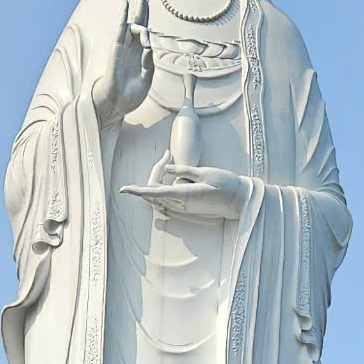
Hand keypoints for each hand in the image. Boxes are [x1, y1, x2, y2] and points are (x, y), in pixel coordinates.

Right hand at [92, 0, 152, 124]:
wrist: (116, 103)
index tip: (147, 0)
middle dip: (142, 5)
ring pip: (134, 25)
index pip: (145, 30)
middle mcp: (132, 46)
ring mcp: (124, 46)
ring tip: (145, 42)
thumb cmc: (131, 93)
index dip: (146, 15)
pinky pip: (120, 29)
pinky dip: (124, 16)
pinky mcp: (117, 48)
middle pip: (139, 20)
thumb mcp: (147, 77)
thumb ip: (150, 62)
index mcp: (140, 52)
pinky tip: (126, 4)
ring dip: (143, 26)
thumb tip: (149, 47)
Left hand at [131, 160, 248, 219]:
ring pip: (161, 195)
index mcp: (185, 195)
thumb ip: (185, 171)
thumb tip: (168, 168)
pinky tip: (170, 173)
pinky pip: (169, 198)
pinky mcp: (189, 207)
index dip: (138, 191)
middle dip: (154, 173)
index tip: (124, 189)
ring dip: (159, 179)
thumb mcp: (205, 173)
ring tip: (168, 158)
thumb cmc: (226, 185)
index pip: (155, 193)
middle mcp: (182, 204)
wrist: (240, 201)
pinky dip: (165, 186)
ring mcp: (185, 208)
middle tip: (165, 155)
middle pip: (156, 191)